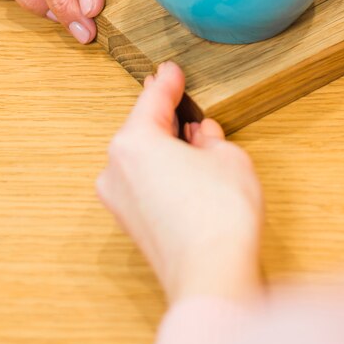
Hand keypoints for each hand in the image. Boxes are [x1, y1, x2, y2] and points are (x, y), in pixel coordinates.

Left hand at [97, 63, 263, 304]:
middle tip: (178, 96)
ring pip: (140, 158)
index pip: (153, 100)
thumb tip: (200, 135)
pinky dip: (160, 170)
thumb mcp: (227, 157)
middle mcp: (116, 169)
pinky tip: (184, 168)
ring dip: (162, 144)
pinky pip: (142, 182)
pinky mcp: (130, 224)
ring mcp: (119, 201)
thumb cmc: (219, 213)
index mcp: (134, 142)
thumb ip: (210, 137)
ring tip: (190, 135)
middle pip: (141, 129)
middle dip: (163, 114)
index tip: (171, 69)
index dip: (168, 82)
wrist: (211, 274)